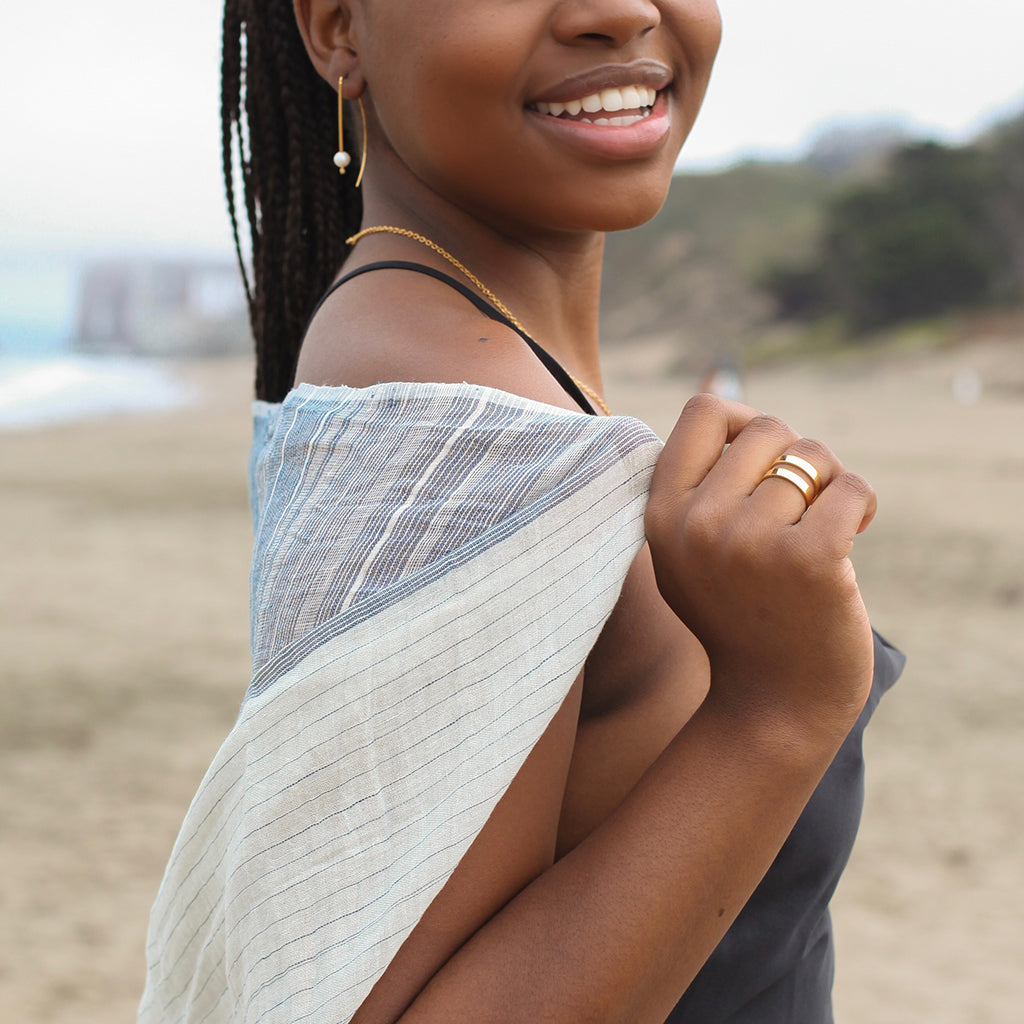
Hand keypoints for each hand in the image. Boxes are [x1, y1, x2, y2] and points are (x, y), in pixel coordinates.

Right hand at [645, 394, 876, 736]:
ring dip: (830, 487)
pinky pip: (851, 487)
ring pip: (814, 457)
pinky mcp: (809, 560)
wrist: (773, 702)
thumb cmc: (735, 616)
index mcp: (662, 515)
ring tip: (823, 527)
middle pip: (768, 428)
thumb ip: (690, 488)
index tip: (761, 460)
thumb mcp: (685, 553)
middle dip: (795, 457)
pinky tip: (853, 533)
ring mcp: (750, 542)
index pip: (703, 411)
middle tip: (801, 501)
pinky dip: (860, 504)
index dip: (742, 421)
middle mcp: (698, 524)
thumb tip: (719, 401)